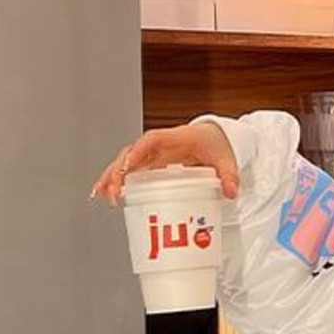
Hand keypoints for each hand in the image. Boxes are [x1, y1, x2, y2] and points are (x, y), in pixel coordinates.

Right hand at [90, 121, 239, 204]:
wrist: (214, 139)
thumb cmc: (214, 145)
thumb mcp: (225, 159)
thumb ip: (229, 175)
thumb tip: (231, 191)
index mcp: (174, 138)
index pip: (150, 141)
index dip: (137, 153)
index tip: (127, 167)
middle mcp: (158, 145)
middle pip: (131, 153)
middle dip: (118, 171)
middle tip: (113, 191)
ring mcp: (152, 154)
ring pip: (125, 161)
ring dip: (111, 176)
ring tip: (102, 194)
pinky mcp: (150, 164)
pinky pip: (129, 170)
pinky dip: (116, 181)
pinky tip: (106, 194)